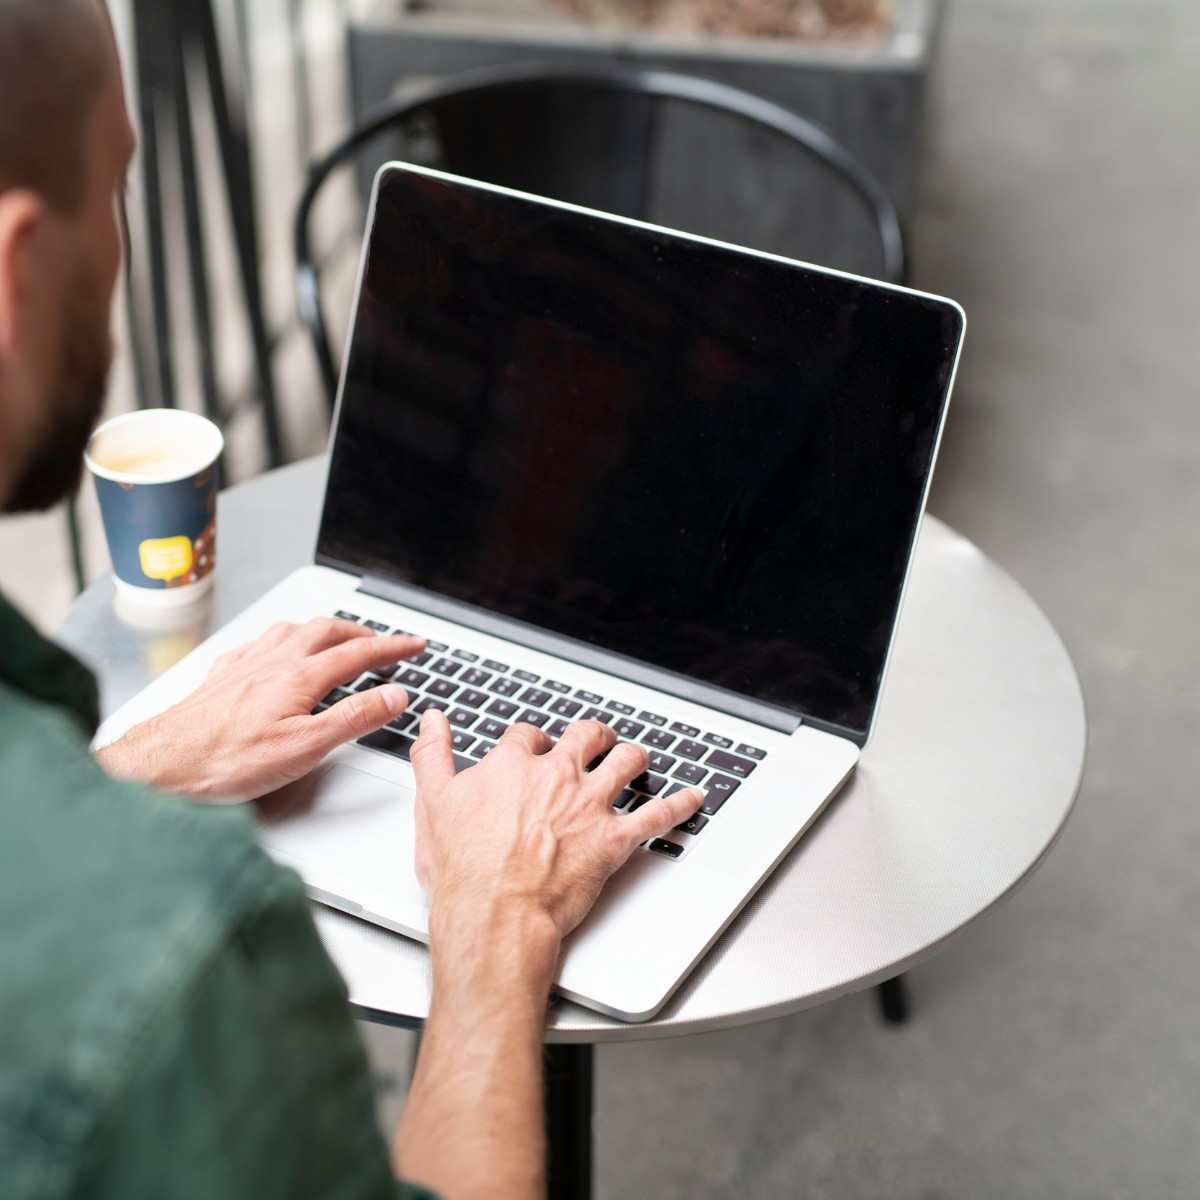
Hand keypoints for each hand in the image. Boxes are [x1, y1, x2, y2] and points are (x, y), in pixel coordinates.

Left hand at [96, 618, 423, 800]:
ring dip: (321, 629)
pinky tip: (275, 653)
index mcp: (299, 677)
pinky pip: (258, 644)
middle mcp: (272, 662)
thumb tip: (394, 695)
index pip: (358, 654)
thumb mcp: (306, 747)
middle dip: (360, 633)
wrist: (163, 767)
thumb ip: (354, 717)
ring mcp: (244, 666)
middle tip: (381, 642)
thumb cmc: (227, 762)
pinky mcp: (221, 677)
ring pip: (290, 631)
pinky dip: (281, 641)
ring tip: (335, 637)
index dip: (392, 647)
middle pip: (325, 631)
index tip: (415, 644)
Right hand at [410, 711, 703, 949]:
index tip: (536, 746)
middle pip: (587, 736)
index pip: (529, 735)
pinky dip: (680, 804)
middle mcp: (556, 776)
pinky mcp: (614, 839)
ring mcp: (589, 805)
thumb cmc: (463, 872)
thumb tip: (433, 722)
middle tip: (596, 741)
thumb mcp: (433, 804)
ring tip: (637, 758)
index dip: (534, 739)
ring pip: (626, 762)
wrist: (495, 916)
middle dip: (594, 735)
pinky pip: (658, 815)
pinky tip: (693, 797)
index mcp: (513, 765)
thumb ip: (432, 756)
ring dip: (635, 757)